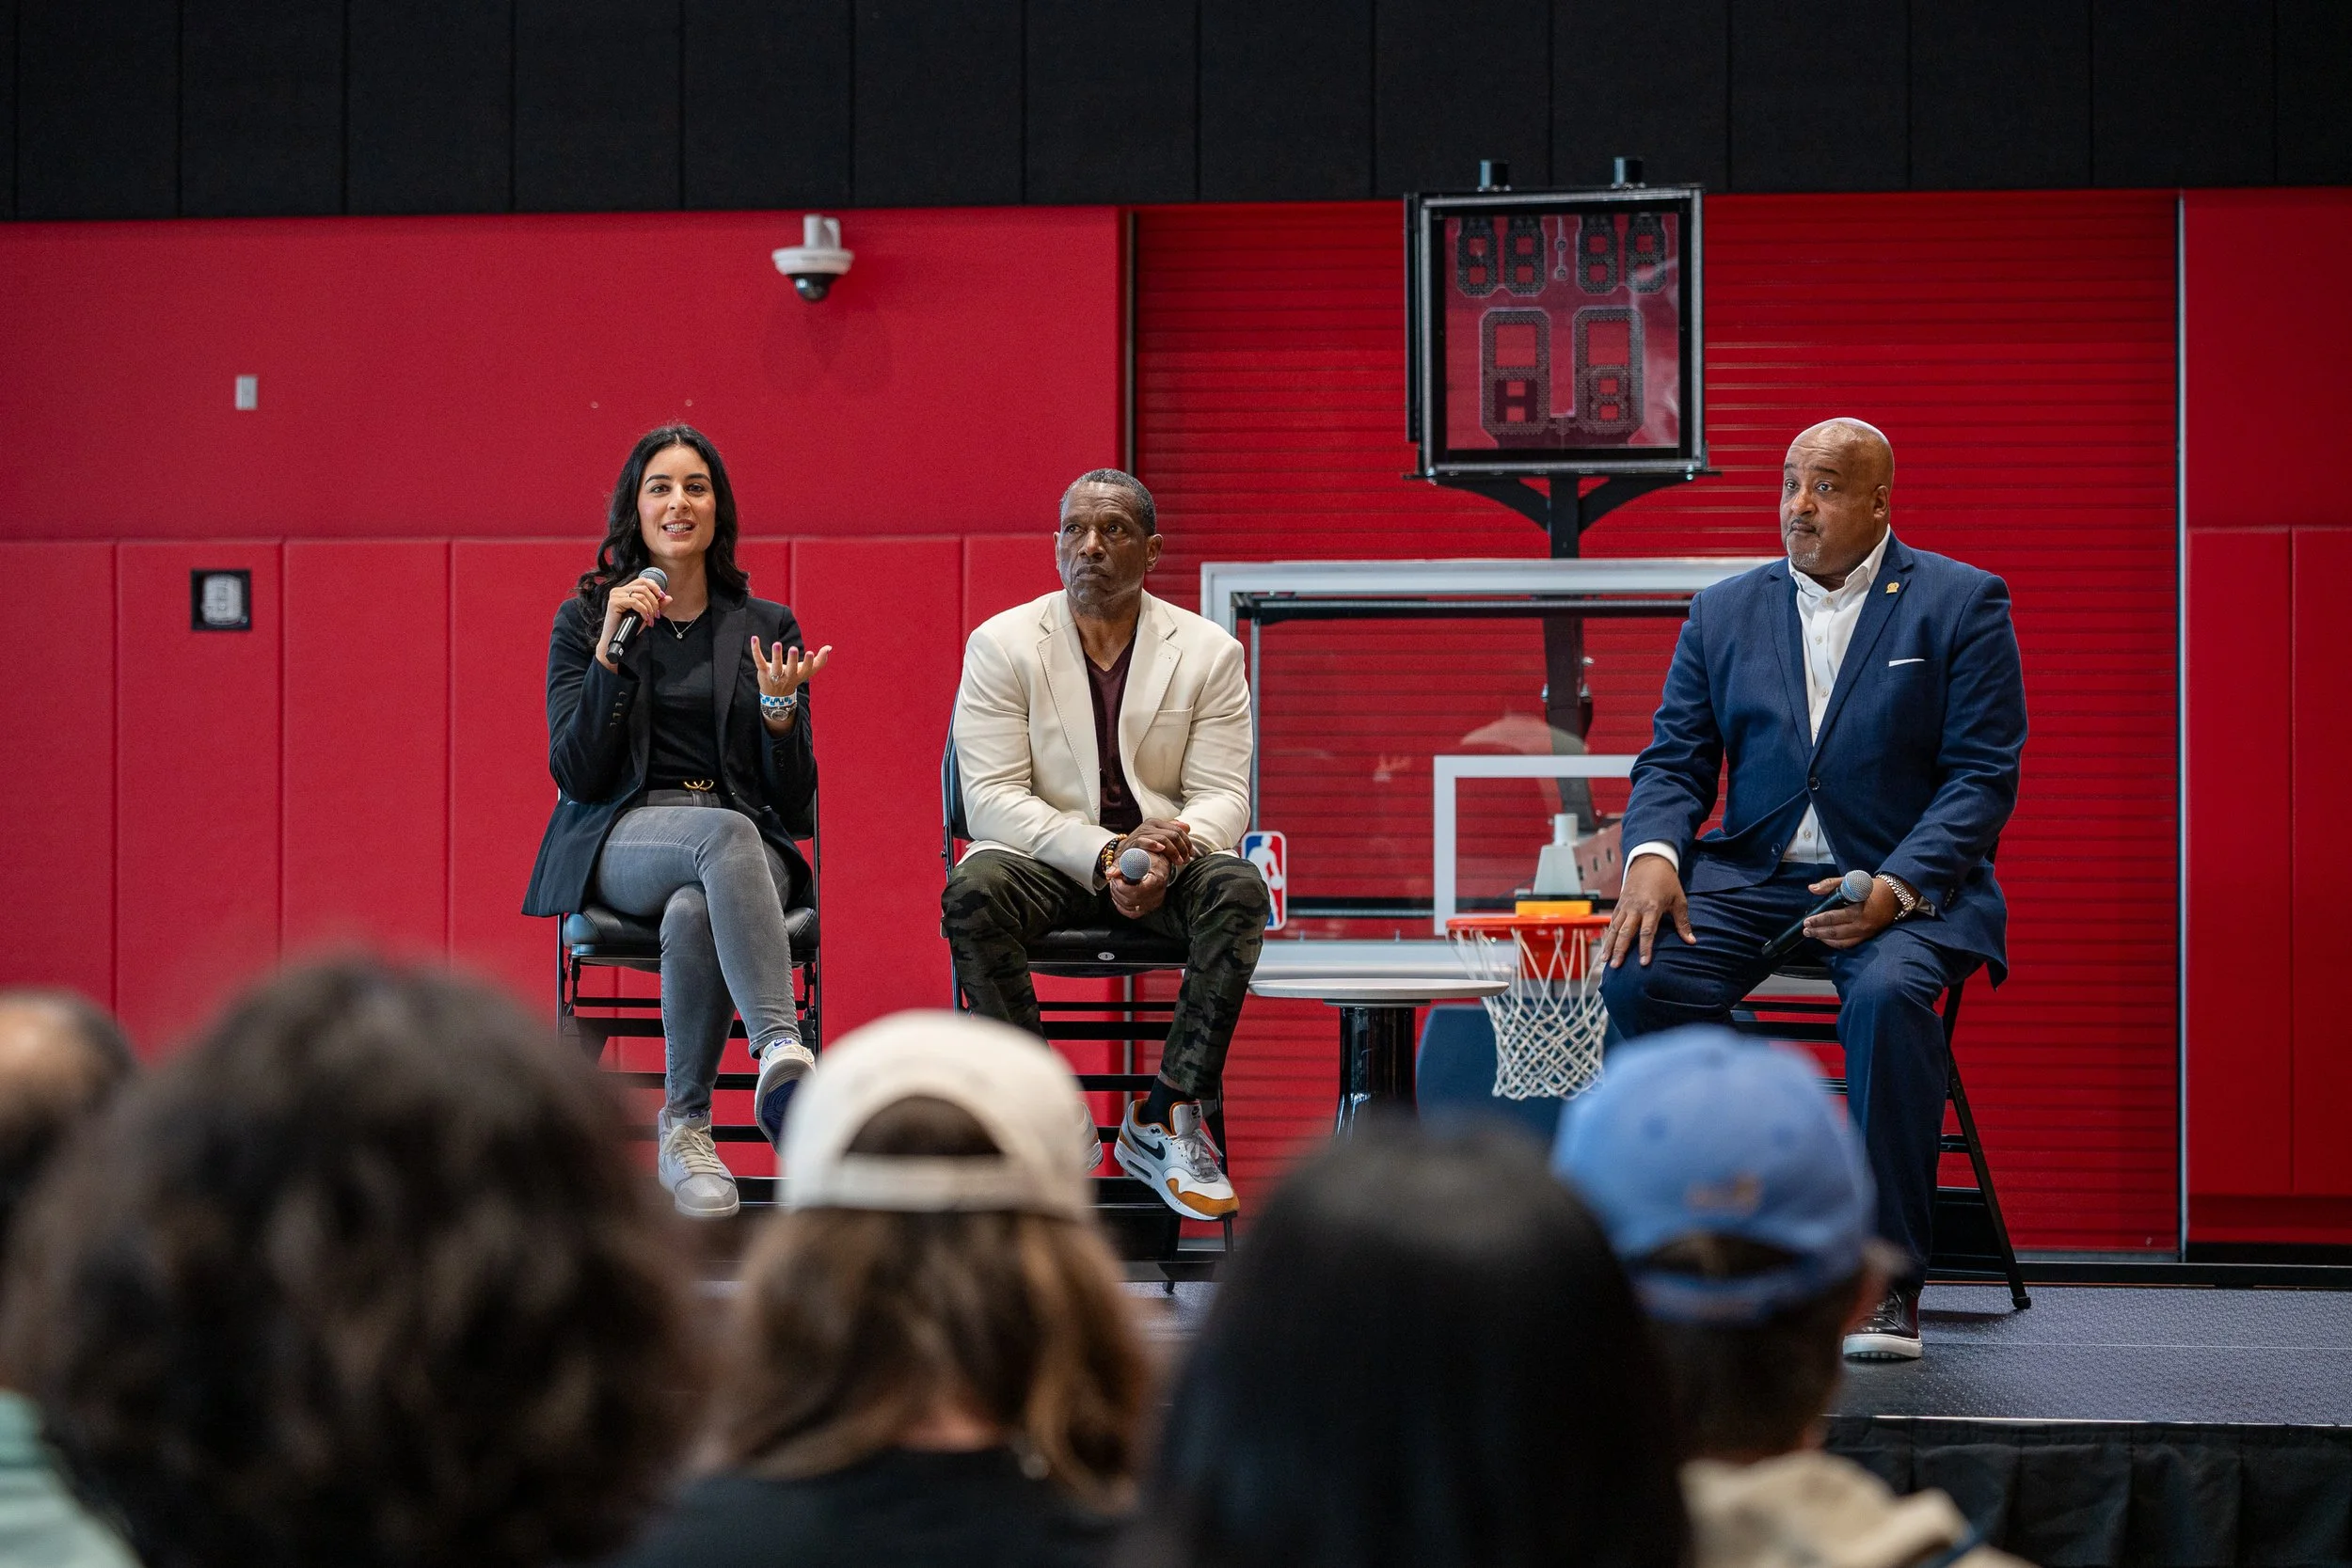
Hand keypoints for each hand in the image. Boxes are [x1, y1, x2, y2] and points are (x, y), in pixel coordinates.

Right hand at [595, 577, 670, 668]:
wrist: (615, 639)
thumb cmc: (629, 627)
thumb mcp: (646, 614)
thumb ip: (657, 606)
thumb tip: (669, 597)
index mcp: (625, 590)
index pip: (643, 581)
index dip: (655, 587)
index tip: (663, 597)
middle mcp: (619, 590)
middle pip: (644, 587)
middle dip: (654, 601)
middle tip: (657, 614)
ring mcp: (616, 595)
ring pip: (641, 595)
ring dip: (650, 608)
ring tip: (651, 619)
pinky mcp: (614, 602)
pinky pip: (635, 602)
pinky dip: (643, 610)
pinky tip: (645, 618)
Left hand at [752, 639, 832, 697]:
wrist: (776, 696)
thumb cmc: (794, 678)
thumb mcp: (807, 672)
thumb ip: (820, 660)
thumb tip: (829, 647)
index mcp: (800, 675)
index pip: (806, 670)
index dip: (809, 662)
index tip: (811, 653)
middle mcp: (788, 676)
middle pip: (791, 669)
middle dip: (793, 660)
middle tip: (794, 649)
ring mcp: (775, 675)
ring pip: (775, 666)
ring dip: (776, 655)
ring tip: (777, 644)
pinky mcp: (763, 671)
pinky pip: (759, 660)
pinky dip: (756, 650)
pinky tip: (754, 638)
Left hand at [1108, 849, 1169, 918]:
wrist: (1158, 864)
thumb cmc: (1148, 857)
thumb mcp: (1135, 853)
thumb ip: (1121, 862)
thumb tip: (1110, 873)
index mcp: (1157, 879)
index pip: (1137, 891)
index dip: (1122, 886)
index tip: (1117, 877)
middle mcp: (1158, 893)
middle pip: (1131, 900)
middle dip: (1117, 890)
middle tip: (1114, 880)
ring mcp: (1153, 902)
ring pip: (1129, 907)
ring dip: (1117, 896)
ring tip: (1117, 884)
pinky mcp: (1148, 908)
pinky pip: (1131, 913)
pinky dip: (1121, 904)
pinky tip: (1119, 894)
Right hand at [1122, 818, 1195, 865]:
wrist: (1122, 852)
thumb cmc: (1143, 845)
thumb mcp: (1158, 837)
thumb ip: (1172, 831)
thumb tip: (1188, 827)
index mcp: (1157, 823)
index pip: (1178, 830)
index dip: (1187, 842)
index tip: (1191, 854)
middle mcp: (1150, 825)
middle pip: (1173, 834)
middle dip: (1182, 848)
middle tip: (1185, 860)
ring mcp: (1142, 833)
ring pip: (1164, 839)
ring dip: (1173, 851)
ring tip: (1178, 862)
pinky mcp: (1134, 842)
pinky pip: (1145, 841)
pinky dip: (1154, 844)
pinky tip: (1161, 849)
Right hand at [1604, 853, 1694, 968]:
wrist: (1650, 861)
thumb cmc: (1667, 882)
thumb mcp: (1679, 900)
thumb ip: (1683, 922)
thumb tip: (1692, 941)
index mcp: (1652, 907)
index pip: (1647, 932)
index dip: (1645, 948)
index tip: (1643, 963)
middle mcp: (1636, 908)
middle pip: (1626, 932)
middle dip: (1620, 950)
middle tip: (1616, 966)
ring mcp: (1625, 905)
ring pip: (1615, 928)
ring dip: (1609, 945)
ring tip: (1606, 960)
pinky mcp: (1620, 903)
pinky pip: (1612, 921)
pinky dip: (1608, 934)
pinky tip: (1606, 946)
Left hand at [1803, 874, 1898, 949]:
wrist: (1895, 896)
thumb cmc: (1871, 887)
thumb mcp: (1852, 880)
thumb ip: (1831, 884)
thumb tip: (1812, 889)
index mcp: (1858, 909)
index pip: (1834, 917)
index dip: (1818, 920)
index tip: (1807, 920)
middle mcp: (1862, 923)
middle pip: (1835, 931)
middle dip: (1818, 932)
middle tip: (1806, 930)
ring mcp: (1865, 932)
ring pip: (1841, 941)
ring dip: (1824, 939)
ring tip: (1812, 935)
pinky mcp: (1867, 937)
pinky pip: (1849, 944)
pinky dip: (1835, 943)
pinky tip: (1826, 939)